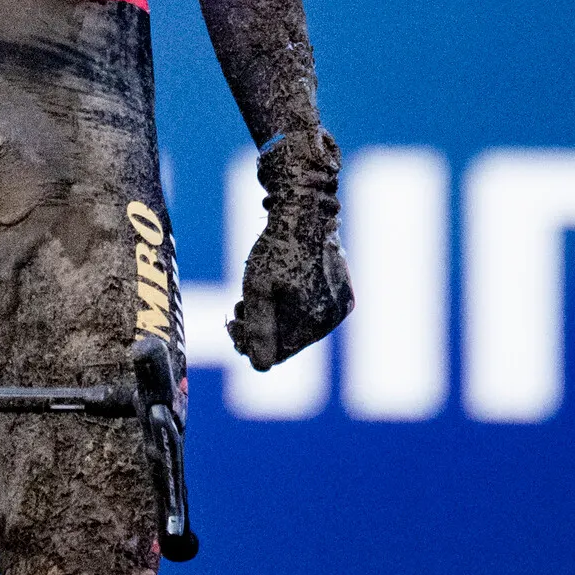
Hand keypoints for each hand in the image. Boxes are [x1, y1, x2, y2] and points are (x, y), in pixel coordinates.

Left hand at [226, 127, 352, 371]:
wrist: (304, 206)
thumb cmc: (277, 247)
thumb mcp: (257, 289)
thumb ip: (258, 329)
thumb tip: (260, 368)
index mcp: (317, 319)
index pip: (280, 352)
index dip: (251, 344)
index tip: (232, 325)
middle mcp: (336, 315)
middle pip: (291, 339)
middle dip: (261, 328)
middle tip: (236, 312)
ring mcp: (342, 301)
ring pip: (300, 323)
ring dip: (274, 316)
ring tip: (250, 298)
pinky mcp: (341, 287)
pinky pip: (312, 307)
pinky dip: (291, 303)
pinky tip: (275, 289)